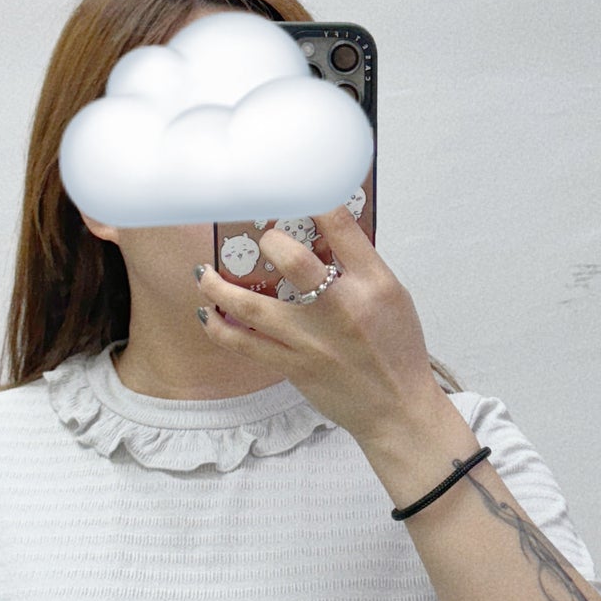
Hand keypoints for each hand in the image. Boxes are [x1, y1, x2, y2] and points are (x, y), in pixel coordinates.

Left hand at [195, 208, 441, 443]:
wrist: (397, 408)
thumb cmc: (396, 350)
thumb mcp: (392, 296)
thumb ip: (359, 265)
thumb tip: (321, 235)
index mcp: (373, 283)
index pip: (341, 226)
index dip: (313, 201)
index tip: (296, 192)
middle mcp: (341, 309)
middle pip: (293, 262)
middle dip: (267, 242)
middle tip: (257, 240)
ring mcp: (313, 341)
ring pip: (253, 308)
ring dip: (219, 287)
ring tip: (203, 273)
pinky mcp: (294, 366)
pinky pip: (245, 345)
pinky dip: (219, 328)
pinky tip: (206, 314)